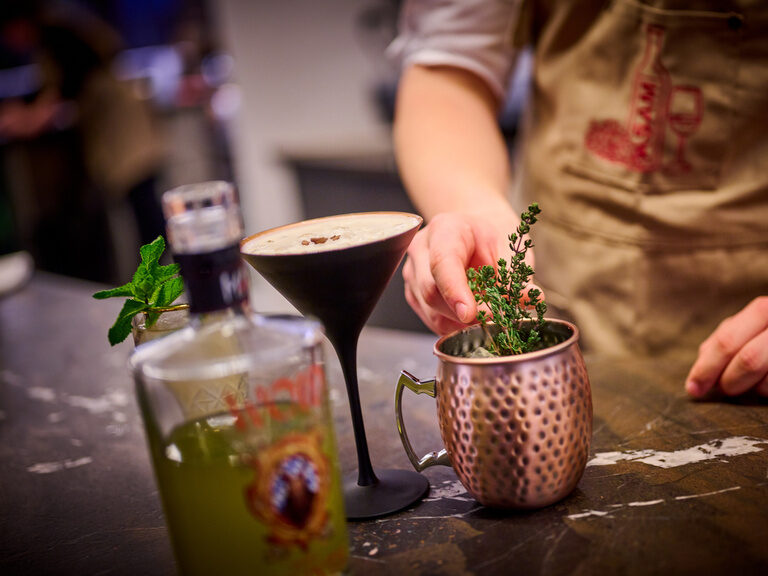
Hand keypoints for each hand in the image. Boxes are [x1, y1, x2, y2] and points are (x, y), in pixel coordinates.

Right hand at [403, 212, 513, 334]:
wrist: (477, 233)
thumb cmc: (491, 236)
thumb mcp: (509, 248)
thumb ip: (515, 274)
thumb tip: (528, 299)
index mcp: (444, 230)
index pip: (442, 262)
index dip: (454, 291)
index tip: (469, 314)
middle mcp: (421, 250)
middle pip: (431, 291)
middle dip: (462, 313)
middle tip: (494, 320)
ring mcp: (413, 273)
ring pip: (430, 310)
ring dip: (459, 323)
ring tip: (486, 317)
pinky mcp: (414, 294)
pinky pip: (431, 319)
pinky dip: (454, 326)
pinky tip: (472, 320)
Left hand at [685, 297, 767, 397]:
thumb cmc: (766, 334)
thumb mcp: (746, 329)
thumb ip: (723, 343)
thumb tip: (698, 373)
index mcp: (762, 310)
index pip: (726, 342)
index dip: (705, 369)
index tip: (693, 389)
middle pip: (749, 360)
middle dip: (730, 381)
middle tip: (725, 389)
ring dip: (754, 389)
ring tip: (753, 384)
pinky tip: (767, 385)